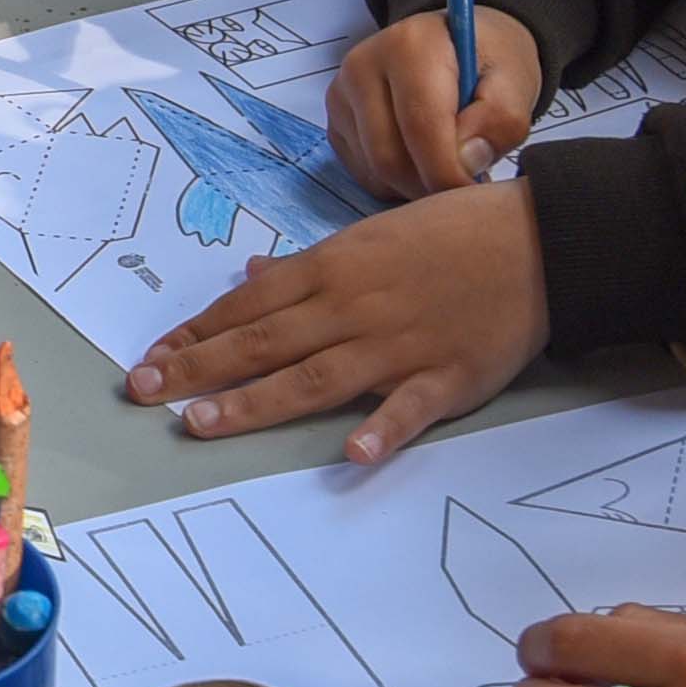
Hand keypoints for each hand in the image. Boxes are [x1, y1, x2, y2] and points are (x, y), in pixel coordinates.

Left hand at [123, 182, 544, 462]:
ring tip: (203, 423)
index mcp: (335, 269)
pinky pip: (409, 408)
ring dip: (257, 401)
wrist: (541, 241)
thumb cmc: (452, 233)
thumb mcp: (371, 234)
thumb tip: (252, 273)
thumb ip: (311, 264)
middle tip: (144, 394)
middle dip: (200, 368)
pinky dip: (382, 430)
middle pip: (265, 341)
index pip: (249, 304)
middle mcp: (355, 307)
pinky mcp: (447, 377)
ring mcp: (399, 345)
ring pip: (317, 377)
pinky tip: (350, 454)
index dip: (197, 333)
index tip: (151, 359)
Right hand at [332, 6, 540, 200]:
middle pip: (389, 157)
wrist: (455, 45)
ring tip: (449, 166)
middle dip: (431, 186)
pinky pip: (364, 174)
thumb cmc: (486, 61)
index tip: (476, 191)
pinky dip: (397, 183)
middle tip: (466, 186)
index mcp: (408, 47)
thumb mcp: (515, 81)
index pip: (421, 127)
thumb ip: (501, 120)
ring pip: (374, 172)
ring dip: (415, 186)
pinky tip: (423, 162)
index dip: (449, 173)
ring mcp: (341, 96)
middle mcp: (362, 66)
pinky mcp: (336, 122)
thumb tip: (466, 162)